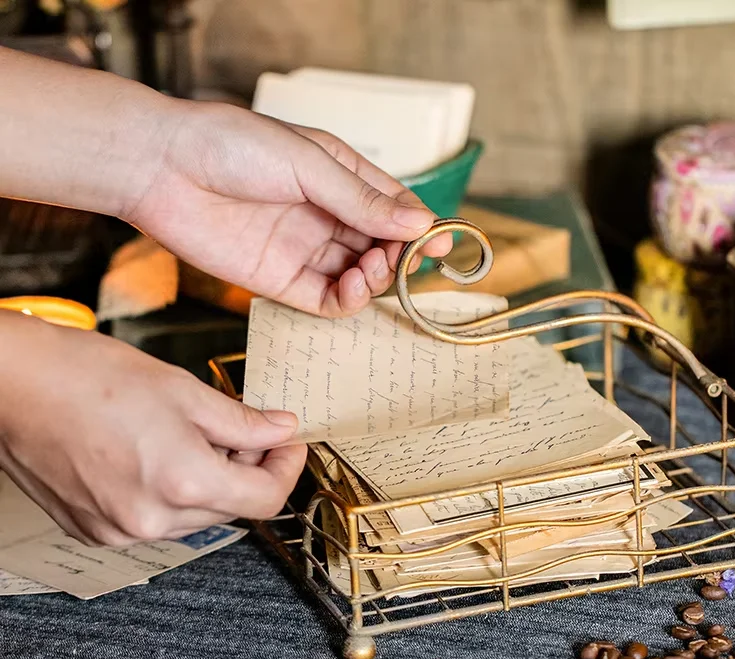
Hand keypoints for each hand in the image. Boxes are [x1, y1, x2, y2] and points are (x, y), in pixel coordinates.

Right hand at [0, 313, 305, 545]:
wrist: (12, 384)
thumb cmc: (88, 377)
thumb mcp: (185, 391)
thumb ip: (243, 421)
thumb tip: (280, 430)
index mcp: (182, 484)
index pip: (266, 499)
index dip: (287, 468)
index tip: (289, 442)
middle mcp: (151, 520)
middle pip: (232, 509)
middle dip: (249, 471)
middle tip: (246, 430)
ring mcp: (118, 530)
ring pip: (195, 516)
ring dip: (211, 482)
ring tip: (196, 436)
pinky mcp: (94, 529)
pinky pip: (155, 520)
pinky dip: (172, 493)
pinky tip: (159, 454)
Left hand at [123, 103, 450, 316]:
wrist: (161, 168)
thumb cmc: (230, 146)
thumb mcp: (308, 163)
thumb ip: (361, 200)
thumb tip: (418, 223)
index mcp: (338, 177)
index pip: (393, 207)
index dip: (419, 228)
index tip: (438, 243)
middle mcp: (326, 216)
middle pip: (382, 247)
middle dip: (399, 258)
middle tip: (402, 260)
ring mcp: (305, 250)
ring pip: (360, 277)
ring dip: (376, 280)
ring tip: (369, 270)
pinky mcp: (281, 281)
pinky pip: (327, 300)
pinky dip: (348, 301)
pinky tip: (351, 289)